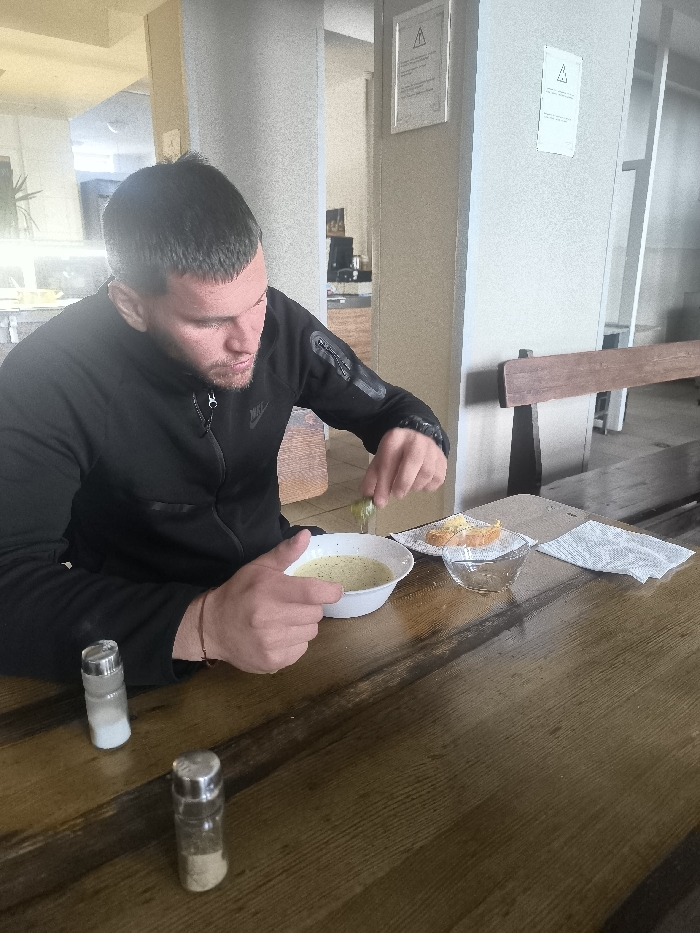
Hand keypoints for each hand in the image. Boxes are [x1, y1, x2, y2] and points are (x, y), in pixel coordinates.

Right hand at [173, 530, 342, 672]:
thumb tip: (306, 535)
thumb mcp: (259, 567)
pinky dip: (294, 642)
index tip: (333, 590)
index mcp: (269, 591)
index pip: (313, 592)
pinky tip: (278, 636)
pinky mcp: (272, 662)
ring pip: (311, 632)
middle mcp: (270, 618)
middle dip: (309, 607)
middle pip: (316, 613)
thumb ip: (285, 552)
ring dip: (302, 625)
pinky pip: (301, 649)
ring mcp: (271, 643)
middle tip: (292, 604)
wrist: (212, 627)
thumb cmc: (239, 592)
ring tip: (283, 620)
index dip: (330, 591)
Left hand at [361, 428, 446, 508]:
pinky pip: (437, 479)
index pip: (389, 461)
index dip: (383, 483)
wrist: (416, 439)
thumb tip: (369, 497)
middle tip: (397, 495)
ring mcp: (432, 449)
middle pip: (412, 462)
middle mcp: (416, 440)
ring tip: (407, 486)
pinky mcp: (442, 459)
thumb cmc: (396, 453)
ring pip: (426, 473)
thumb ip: (373, 479)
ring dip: (415, 486)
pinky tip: (419, 483)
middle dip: (403, 483)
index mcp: (395, 438)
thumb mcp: (380, 460)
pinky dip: (427, 487)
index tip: (379, 501)